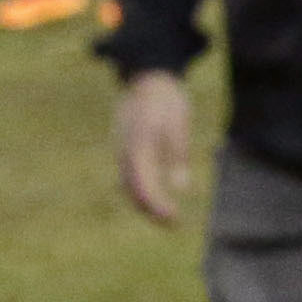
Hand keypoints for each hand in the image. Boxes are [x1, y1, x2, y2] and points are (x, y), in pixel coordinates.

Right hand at [115, 69, 198, 225]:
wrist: (148, 78)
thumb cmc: (167, 100)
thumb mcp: (179, 126)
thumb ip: (178, 157)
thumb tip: (181, 187)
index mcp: (138, 147)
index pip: (144, 187)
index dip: (157, 206)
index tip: (173, 218)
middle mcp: (125, 152)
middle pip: (132, 190)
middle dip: (150, 210)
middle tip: (172, 223)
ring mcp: (121, 150)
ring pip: (127, 184)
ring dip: (143, 202)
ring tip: (165, 215)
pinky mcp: (123, 148)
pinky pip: (128, 175)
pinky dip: (139, 189)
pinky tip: (153, 198)